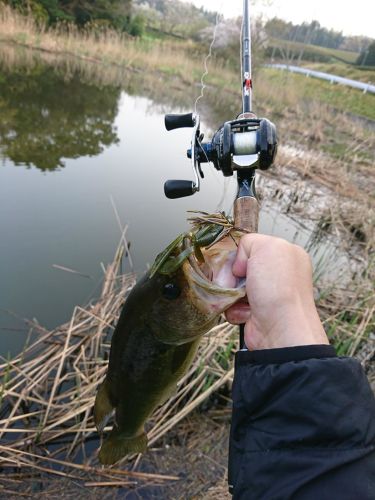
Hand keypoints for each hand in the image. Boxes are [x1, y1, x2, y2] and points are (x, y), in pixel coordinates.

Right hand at [225, 234, 328, 349]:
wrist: (280, 328)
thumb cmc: (278, 287)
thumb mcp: (267, 247)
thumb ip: (249, 242)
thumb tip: (239, 266)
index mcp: (286, 254)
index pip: (252, 246)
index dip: (242, 254)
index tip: (242, 265)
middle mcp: (278, 274)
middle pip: (239, 266)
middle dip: (232, 275)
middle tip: (235, 283)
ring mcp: (266, 294)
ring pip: (232, 286)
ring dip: (231, 293)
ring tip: (240, 299)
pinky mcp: (254, 312)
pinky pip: (233, 304)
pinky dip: (234, 308)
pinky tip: (246, 312)